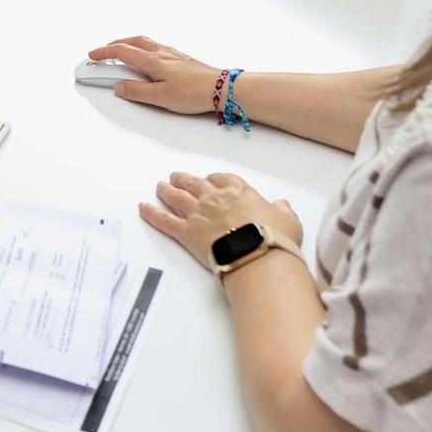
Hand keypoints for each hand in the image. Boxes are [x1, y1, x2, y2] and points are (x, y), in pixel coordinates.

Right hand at [87, 36, 219, 113]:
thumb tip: (119, 86)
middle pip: (133, 41)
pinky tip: (148, 57)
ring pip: (146, 42)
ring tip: (122, 51)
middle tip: (103, 51)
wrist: (223, 89)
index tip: (92, 56)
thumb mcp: (160, 97)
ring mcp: (173, 55)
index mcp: (153, 61)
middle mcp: (162, 53)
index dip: (104, 53)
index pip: (122, 51)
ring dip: (129, 43)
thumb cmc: (195, 93)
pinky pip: (157, 47)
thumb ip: (136, 92)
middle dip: (115, 44)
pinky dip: (144, 47)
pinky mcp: (182, 59)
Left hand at [139, 171, 304, 271]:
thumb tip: (282, 204)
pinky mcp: (186, 232)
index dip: (214, 179)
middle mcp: (215, 198)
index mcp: (239, 192)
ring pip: (177, 197)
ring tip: (160, 186)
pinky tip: (142, 207)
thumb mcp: (288, 219)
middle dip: (184, 179)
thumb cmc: (275, 237)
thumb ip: (282, 209)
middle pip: (195, 184)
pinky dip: (152, 213)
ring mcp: (198, 214)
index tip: (210, 180)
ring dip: (167, 190)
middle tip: (175, 176)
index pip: (223, 179)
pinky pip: (164, 220)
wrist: (256, 255)